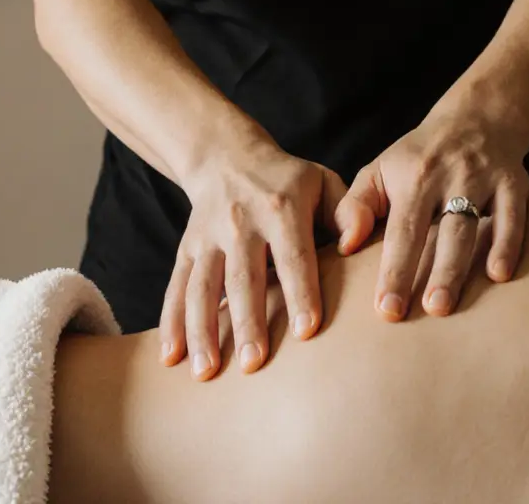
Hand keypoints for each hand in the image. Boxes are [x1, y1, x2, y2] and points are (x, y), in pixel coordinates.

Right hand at [161, 144, 347, 380]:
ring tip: (207, 372)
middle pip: (242, 278)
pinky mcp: (186, 249)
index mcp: (281, 208)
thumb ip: (348, 214)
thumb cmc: (289, 183)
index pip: (293, 256)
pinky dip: (170, 323)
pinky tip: (170, 358)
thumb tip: (358, 242)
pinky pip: (176, 287)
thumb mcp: (324, 184)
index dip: (300, 292)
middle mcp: (240, 223)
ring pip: (202, 287)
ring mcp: (207, 237)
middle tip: (254, 364)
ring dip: (202, 330)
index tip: (307, 331)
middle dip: (247, 322)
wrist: (227, 157)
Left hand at [334, 110, 528, 319]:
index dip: (394, 270)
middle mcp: (447, 178)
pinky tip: (500, 275)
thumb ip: (355, 207)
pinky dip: (508, 244)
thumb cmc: (417, 158)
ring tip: (447, 305)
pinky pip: (513, 217)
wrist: (475, 117)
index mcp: (411, 179)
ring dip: (460, 267)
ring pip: (472, 228)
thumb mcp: (378, 172)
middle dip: (432, 273)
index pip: (401, 231)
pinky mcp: (514, 184)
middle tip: (426, 312)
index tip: (387, 308)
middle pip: (439, 232)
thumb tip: (344, 247)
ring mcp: (482, 180)